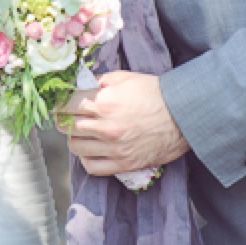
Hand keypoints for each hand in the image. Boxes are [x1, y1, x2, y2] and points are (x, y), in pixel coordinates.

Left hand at [62, 71, 189, 175]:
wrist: (184, 116)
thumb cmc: (156, 93)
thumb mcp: (125, 78)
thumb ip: (99, 81)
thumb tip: (82, 86)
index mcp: (104, 103)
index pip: (66, 105)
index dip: (61, 103)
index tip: (62, 103)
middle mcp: (105, 127)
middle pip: (66, 126)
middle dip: (65, 119)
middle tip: (70, 117)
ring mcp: (114, 148)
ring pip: (75, 147)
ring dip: (75, 138)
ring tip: (83, 133)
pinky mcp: (123, 164)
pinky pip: (91, 167)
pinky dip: (87, 159)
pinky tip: (93, 150)